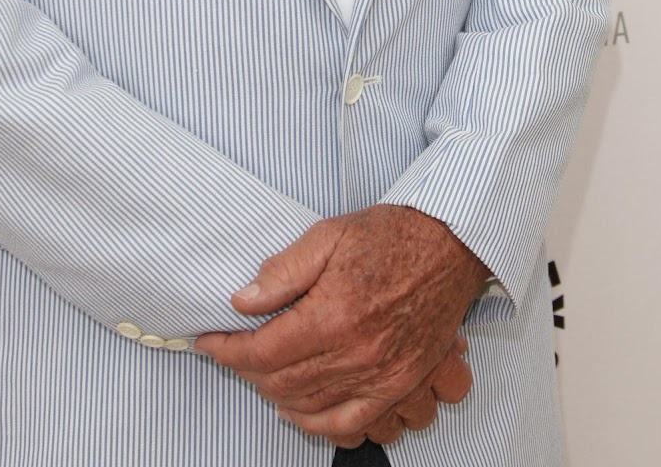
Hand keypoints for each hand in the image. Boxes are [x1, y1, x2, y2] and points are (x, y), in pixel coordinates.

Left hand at [195, 205, 486, 445]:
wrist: (450, 246)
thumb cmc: (393, 236)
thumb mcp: (329, 235)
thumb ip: (283, 271)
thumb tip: (243, 301)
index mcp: (334, 315)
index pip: (264, 351)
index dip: (229, 350)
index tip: (210, 341)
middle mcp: (357, 355)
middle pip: (282, 383)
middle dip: (246, 370)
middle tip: (231, 351)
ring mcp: (382, 377)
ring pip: (311, 408)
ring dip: (276, 397)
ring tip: (259, 375)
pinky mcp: (401, 386)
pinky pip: (352, 425)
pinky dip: (319, 425)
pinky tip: (302, 410)